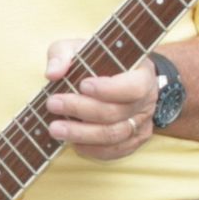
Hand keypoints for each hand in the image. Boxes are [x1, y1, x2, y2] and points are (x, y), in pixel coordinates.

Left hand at [41, 38, 159, 161]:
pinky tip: (73, 142)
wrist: (120, 76)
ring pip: (114, 135)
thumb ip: (64, 54)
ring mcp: (141, 123)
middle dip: (82, 110)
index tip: (82, 85)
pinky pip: (115, 151)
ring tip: (55, 129)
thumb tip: (52, 73)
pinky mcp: (134, 140)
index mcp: (142, 74)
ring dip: (82, 134)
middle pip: (117, 113)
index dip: (109, 90)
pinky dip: (93, 149)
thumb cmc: (99, 60)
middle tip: (53, 104)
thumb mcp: (80, 48)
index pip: (133, 87)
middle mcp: (146, 101)